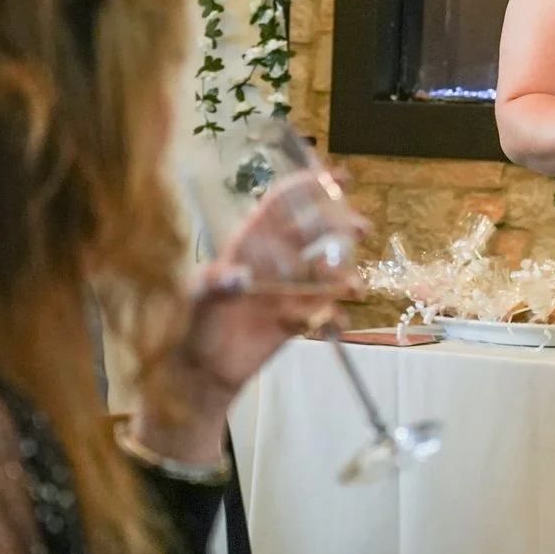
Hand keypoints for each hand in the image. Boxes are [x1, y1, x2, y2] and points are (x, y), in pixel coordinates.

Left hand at [159, 168, 365, 455]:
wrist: (201, 375)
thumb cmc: (192, 329)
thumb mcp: (197, 303)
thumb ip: (216, 287)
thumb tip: (239, 276)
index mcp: (247, 246)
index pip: (280, 207)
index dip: (308, 188)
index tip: (339, 178)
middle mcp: (271, 262)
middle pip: (312, 233)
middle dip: (339, 226)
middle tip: (362, 228)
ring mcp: (286, 290)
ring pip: (325, 273)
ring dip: (344, 276)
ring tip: (353, 287)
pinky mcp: (295, 319)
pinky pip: (324, 312)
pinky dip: (334, 316)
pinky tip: (334, 323)